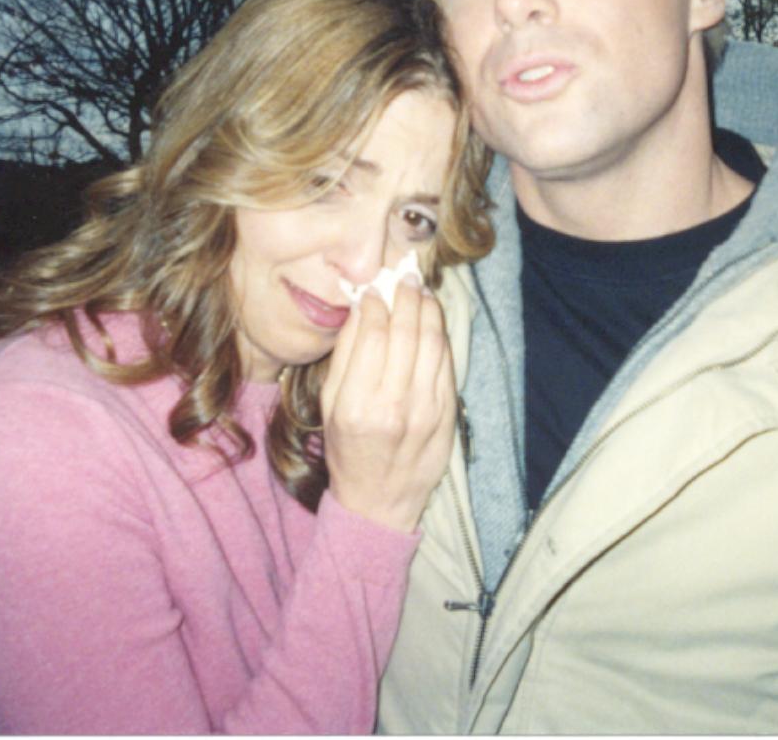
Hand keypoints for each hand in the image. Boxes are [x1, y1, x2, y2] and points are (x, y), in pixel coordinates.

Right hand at [320, 274, 455, 531]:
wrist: (379, 500)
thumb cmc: (348, 450)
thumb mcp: (329, 406)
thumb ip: (346, 357)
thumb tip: (363, 309)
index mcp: (357, 404)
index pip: (374, 335)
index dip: (377, 304)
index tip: (375, 289)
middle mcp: (394, 406)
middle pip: (407, 333)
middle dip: (406, 297)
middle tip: (404, 277)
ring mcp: (427, 411)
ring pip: (433, 343)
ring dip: (428, 310)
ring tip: (421, 292)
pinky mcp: (448, 415)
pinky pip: (447, 364)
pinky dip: (440, 336)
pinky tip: (432, 322)